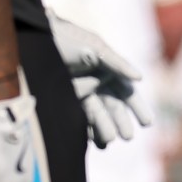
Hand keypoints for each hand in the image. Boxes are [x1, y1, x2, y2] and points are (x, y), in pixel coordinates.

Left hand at [49, 15, 157, 147]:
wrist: (35, 39)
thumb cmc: (67, 39)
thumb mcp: (94, 48)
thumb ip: (117, 63)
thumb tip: (139, 77)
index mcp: (108, 69)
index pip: (126, 91)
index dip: (137, 107)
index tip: (147, 122)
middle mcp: (96, 82)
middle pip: (114, 106)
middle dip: (121, 122)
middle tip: (128, 137)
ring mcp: (81, 92)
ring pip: (97, 115)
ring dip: (104, 128)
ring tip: (108, 142)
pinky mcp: (65, 99)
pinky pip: (79, 118)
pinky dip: (87, 130)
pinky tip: (92, 141)